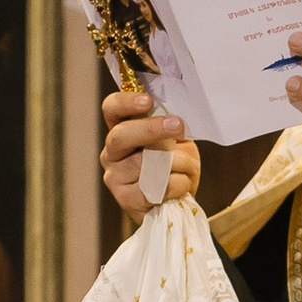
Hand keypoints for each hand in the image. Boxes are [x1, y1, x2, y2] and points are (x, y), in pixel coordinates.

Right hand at [101, 84, 198, 218]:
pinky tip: (183, 183)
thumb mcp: (174, 138)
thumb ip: (169, 125)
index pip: (112, 108)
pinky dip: (179, 183)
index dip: (125, 102)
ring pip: (144, 164)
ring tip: (189, 165)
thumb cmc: (174, 162)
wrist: (178, 197)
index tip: (147, 101)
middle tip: (178, 125)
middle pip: (121, 135)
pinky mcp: (126, 199)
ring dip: (177, 162)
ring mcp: (115, 178)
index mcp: (121, 129)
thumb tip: (176, 117)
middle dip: (151, 128)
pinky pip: (157, 187)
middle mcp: (111, 152)